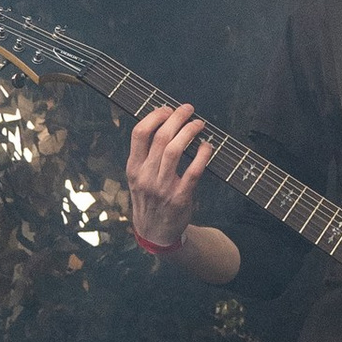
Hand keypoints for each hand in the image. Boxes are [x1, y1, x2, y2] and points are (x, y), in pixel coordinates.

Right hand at [126, 100, 213, 251]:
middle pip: (160, 138)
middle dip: (176, 118)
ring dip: (189, 132)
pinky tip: (207, 146)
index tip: (167, 109)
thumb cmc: (149, 199)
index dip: (155, 116)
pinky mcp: (180, 197)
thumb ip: (145, 155)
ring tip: (198, 124)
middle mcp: (145, 176)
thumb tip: (164, 123)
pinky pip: (193, 171)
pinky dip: (202, 155)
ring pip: (175, 151)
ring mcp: (162, 187)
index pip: (139, 133)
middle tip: (188, 109)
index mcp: (133, 168)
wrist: (154, 233)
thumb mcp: (137, 178)